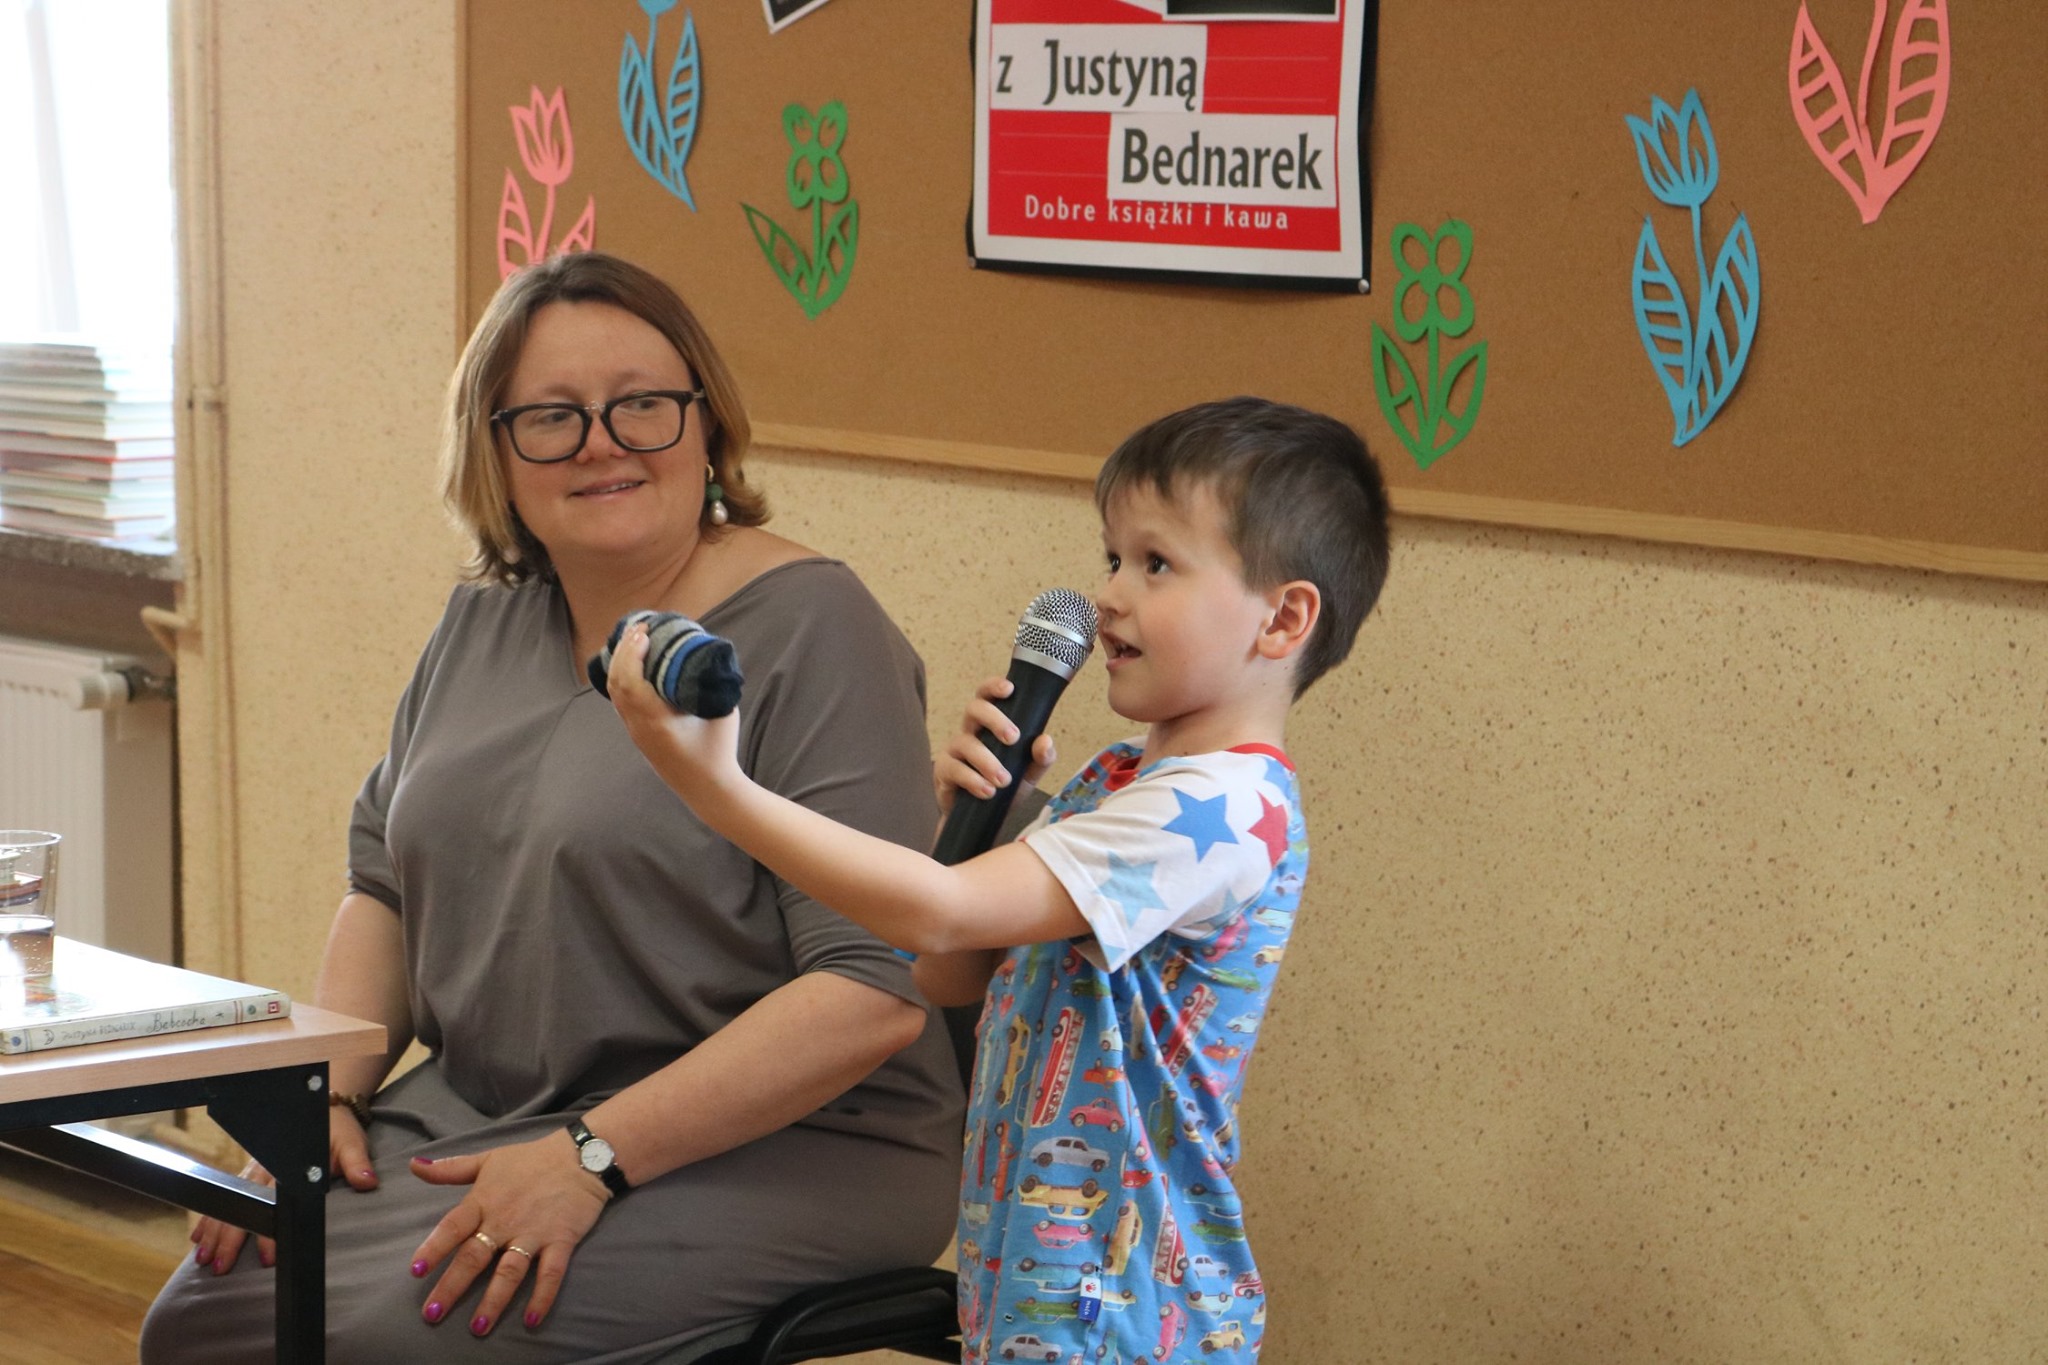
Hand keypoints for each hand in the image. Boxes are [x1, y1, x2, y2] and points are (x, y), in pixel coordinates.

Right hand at [189, 1108, 379, 1274]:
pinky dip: (210, 1217)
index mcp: (287, 1166)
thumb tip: (366, 1181)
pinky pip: (225, 1197)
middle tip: (220, 1268)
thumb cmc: (337, 1130)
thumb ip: (356, 1163)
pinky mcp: (249, 1173)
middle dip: (229, 1240)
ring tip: (202, 1259)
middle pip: (242, 1208)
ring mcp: (253, 1171)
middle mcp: (265, 1170)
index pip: (274, 1205)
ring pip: (228, 1204)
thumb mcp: (350, 1143)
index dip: (269, 1233)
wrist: (322, 1108)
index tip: (267, 1258)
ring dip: (214, 1232)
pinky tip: (198, 1238)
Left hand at [407, 1129, 609, 1335]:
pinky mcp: (561, 1241)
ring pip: (510, 1270)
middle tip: (433, 1313)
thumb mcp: (488, 1159)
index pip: (453, 1227)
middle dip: (453, 1286)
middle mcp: (505, 1220)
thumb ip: (450, 1169)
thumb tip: (414, 1165)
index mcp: (484, 1201)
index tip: (416, 1272)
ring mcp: (534, 1232)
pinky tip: (532, 1320)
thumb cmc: (530, 1159)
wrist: (581, 1155)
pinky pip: (551, 1273)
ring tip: (478, 1327)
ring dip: (493, 1300)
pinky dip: (543, 1296)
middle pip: (474, 1256)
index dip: (434, 1248)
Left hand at [606, 621, 744, 804]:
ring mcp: (635, 733)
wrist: (708, 788)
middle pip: (617, 684)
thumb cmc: (719, 749)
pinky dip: (622, 677)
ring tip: (632, 640)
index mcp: (658, 722)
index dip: (633, 654)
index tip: (645, 632)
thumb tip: (707, 651)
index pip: (632, 682)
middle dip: (624, 652)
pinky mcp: (637, 735)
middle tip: (639, 628)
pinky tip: (632, 664)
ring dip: (620, 663)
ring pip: (615, 693)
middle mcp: (640, 728)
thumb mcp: (722, 711)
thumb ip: (711, 682)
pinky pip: (620, 701)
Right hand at [933, 676, 1056, 812]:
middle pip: (973, 709)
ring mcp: (953, 751)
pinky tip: (987, 790)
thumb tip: (1045, 741)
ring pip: (965, 742)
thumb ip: (1040, 758)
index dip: (994, 686)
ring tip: (1004, 780)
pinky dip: (972, 780)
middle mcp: (969, 732)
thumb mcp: (1028, 774)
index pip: (987, 697)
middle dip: (994, 719)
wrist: (983, 820)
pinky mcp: (943, 772)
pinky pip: (954, 769)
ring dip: (986, 760)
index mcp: (989, 725)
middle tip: (1013, 738)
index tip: (1009, 689)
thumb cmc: (1005, 788)